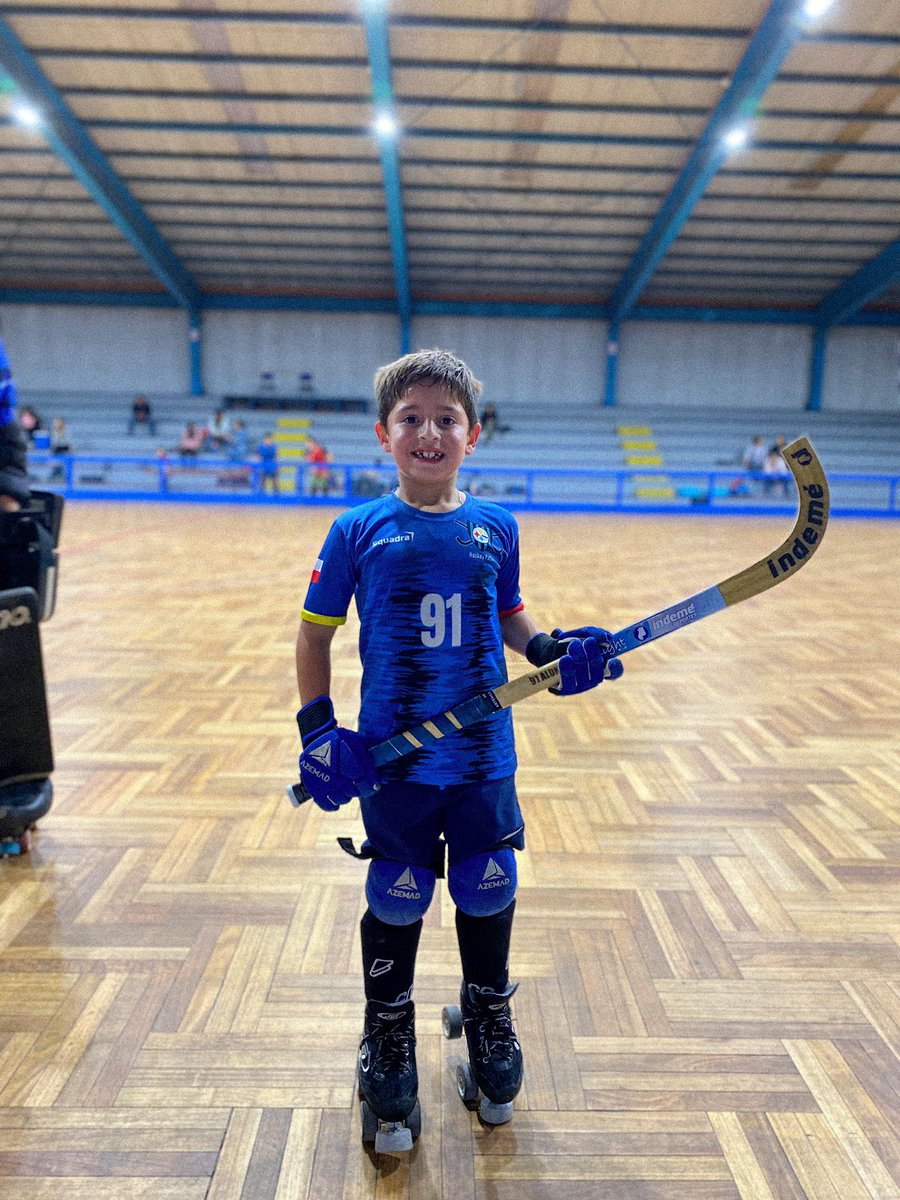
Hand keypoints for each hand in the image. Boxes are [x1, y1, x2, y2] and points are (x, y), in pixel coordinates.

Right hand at [297, 696, 375, 811]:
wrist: (315, 739)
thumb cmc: (342, 741)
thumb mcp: (357, 738)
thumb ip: (374, 745)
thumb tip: (398, 747)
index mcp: (347, 751)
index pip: (364, 774)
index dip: (372, 782)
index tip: (375, 785)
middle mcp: (334, 765)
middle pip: (353, 789)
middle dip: (360, 789)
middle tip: (361, 786)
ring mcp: (323, 777)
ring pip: (341, 798)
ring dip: (346, 796)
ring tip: (346, 788)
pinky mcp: (312, 785)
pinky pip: (325, 803)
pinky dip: (332, 805)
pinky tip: (336, 802)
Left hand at [526, 626, 622, 695]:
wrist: (546, 651)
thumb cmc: (569, 644)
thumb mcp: (582, 633)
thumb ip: (595, 633)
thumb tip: (607, 638)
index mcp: (601, 667)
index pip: (614, 672)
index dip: (616, 668)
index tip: (612, 660)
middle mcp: (592, 679)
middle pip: (598, 673)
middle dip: (594, 656)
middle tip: (588, 641)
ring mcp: (579, 686)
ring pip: (583, 676)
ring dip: (580, 659)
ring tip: (574, 644)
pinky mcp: (565, 690)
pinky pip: (568, 682)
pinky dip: (567, 670)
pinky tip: (565, 659)